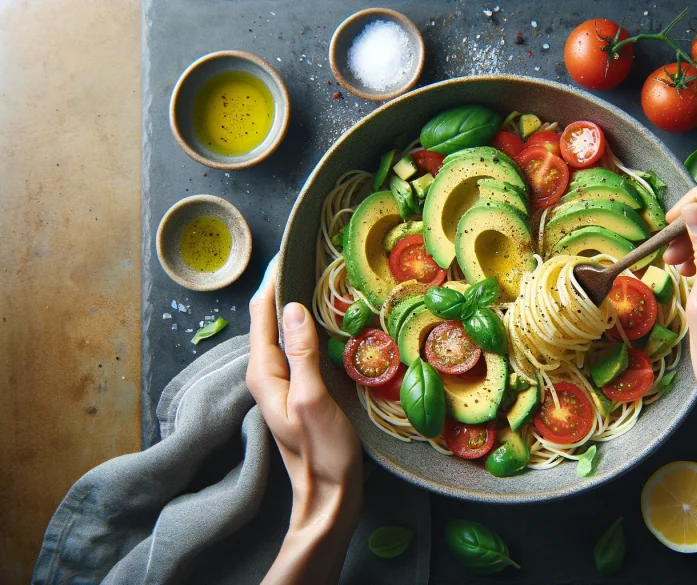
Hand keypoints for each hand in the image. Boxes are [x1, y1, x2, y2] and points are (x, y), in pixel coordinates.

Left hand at [247, 259, 362, 583]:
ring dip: (298, 306)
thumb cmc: (323, 454)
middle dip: (284, 286)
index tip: (288, 248)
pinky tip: (330, 322)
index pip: (262, 314)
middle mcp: (267, 375)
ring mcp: (283, 384)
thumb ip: (302, 353)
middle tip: (308, 254)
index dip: (273, 279)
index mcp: (264, 373)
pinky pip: (300, 349)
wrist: (329, 497)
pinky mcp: (300, 391)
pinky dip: (311, 328)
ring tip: (319, 278)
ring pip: (286, 334)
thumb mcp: (314, 400)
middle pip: (270, 320)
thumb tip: (292, 307)